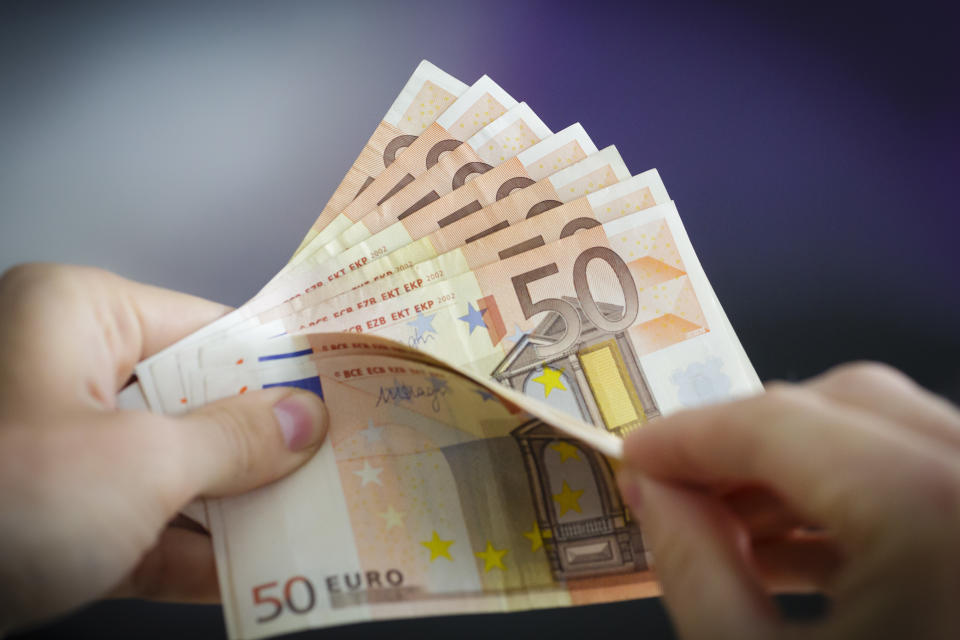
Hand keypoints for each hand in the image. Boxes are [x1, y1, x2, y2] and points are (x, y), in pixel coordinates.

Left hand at [0, 264, 327, 631]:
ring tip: (315, 526)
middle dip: (263, 449)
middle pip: (193, 403)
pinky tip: (249, 577)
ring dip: (233, 508)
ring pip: (166, 468)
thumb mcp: (138, 463)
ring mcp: (49, 448)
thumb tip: (309, 421)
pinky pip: (133, 523)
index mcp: (76, 316)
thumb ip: (235, 440)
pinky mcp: (41, 517)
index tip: (342, 397)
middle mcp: (60, 369)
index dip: (281, 367)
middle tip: (342, 469)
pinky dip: (185, 552)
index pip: (209, 328)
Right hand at [618, 363, 959, 638]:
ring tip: (727, 527)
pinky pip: (933, 482)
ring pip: (894, 435)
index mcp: (935, 513)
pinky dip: (860, 502)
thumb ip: (694, 572)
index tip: (637, 457)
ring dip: (800, 469)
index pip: (781, 424)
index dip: (689, 435)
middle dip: (748, 441)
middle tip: (679, 485)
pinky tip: (793, 551)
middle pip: (847, 405)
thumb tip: (656, 495)